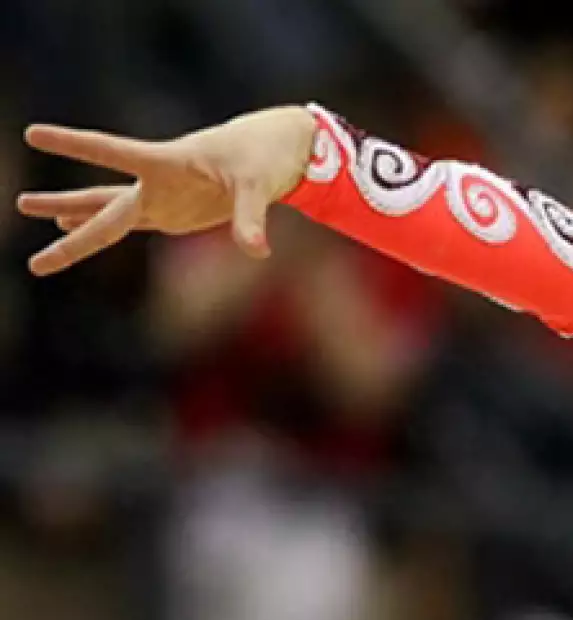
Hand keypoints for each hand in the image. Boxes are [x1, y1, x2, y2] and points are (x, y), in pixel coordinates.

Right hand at [15, 106, 317, 276]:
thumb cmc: (261, 161)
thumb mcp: (259, 187)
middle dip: (63, 205)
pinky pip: (126, 223)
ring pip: (106, 211)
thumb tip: (257, 251)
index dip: (75, 145)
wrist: (268, 153)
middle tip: (19, 204)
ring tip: (28, 207)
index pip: (112, 151)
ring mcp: (159, 198)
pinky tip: (68, 226)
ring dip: (70, 215)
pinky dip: (97, 226)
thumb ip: (251, 218)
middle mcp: (155, 182)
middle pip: (102, 201)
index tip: (33, 134)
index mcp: (167, 162)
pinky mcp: (169, 213)